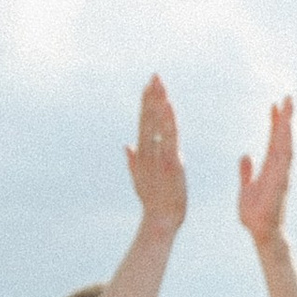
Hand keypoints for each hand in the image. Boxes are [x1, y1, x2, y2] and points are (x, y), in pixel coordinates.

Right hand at [127, 73, 186, 233]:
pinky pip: (168, 137)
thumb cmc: (154, 201)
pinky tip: (168, 106)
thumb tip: (127, 145)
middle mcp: (147, 152)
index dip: (146, 103)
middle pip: (148, 119)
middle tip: (155, 75)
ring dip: (158, 103)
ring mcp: (157, 157)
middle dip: (152, 97)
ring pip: (156, 125)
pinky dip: (167, 121)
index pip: (144, 122)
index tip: (149, 85)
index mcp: (143, 153)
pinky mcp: (169, 163)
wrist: (159, 221)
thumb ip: (133, 160)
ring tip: (160, 84)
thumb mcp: (141, 178)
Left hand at [237, 95, 293, 253]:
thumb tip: (244, 155)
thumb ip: (246, 172)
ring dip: (287, 125)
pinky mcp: (281, 181)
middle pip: (283, 137)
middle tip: (288, 96)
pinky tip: (285, 129)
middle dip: (286, 117)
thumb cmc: (255, 215)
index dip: (274, 123)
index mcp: (270, 168)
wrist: (261, 232)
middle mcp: (279, 168)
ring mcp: (282, 174)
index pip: (273, 140)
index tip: (274, 105)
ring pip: (286, 143)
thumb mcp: (246, 188)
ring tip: (288, 106)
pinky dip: (285, 142)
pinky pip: (284, 158)